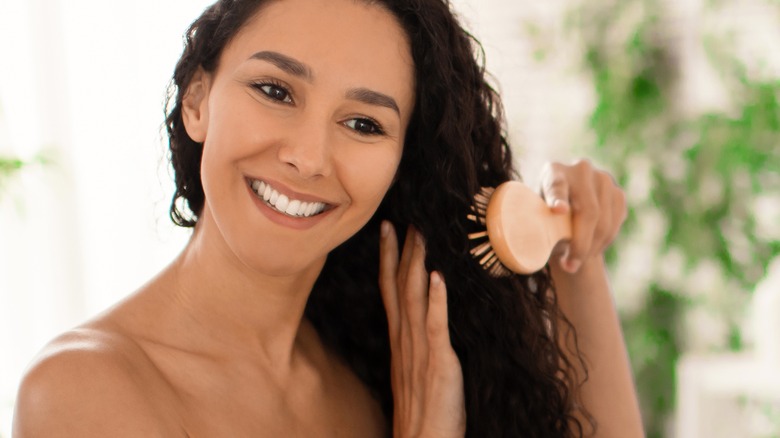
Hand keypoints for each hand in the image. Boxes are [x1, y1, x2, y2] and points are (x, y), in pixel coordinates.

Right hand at [379, 222, 465, 437]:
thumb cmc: (422, 413)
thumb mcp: (413, 372)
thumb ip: (414, 345)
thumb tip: (418, 321)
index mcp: (399, 341)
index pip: (389, 290)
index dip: (387, 258)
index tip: (387, 229)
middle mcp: (405, 341)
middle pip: (398, 287)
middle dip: (400, 251)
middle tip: (404, 218)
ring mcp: (420, 351)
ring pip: (414, 298)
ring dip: (416, 264)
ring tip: (419, 234)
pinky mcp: (440, 364)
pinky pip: (436, 328)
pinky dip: (436, 301)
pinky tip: (438, 277)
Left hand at [539, 159, 626, 273]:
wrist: (566, 214)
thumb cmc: (544, 219)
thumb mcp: (537, 220)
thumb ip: (538, 225)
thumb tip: (531, 247)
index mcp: (553, 171)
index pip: (556, 185)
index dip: (558, 198)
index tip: (558, 210)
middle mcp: (580, 169)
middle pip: (588, 211)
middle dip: (581, 244)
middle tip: (570, 266)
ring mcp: (603, 179)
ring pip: (604, 221)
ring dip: (592, 247)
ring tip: (576, 262)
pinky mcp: (617, 192)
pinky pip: (616, 223)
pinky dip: (604, 242)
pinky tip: (591, 250)